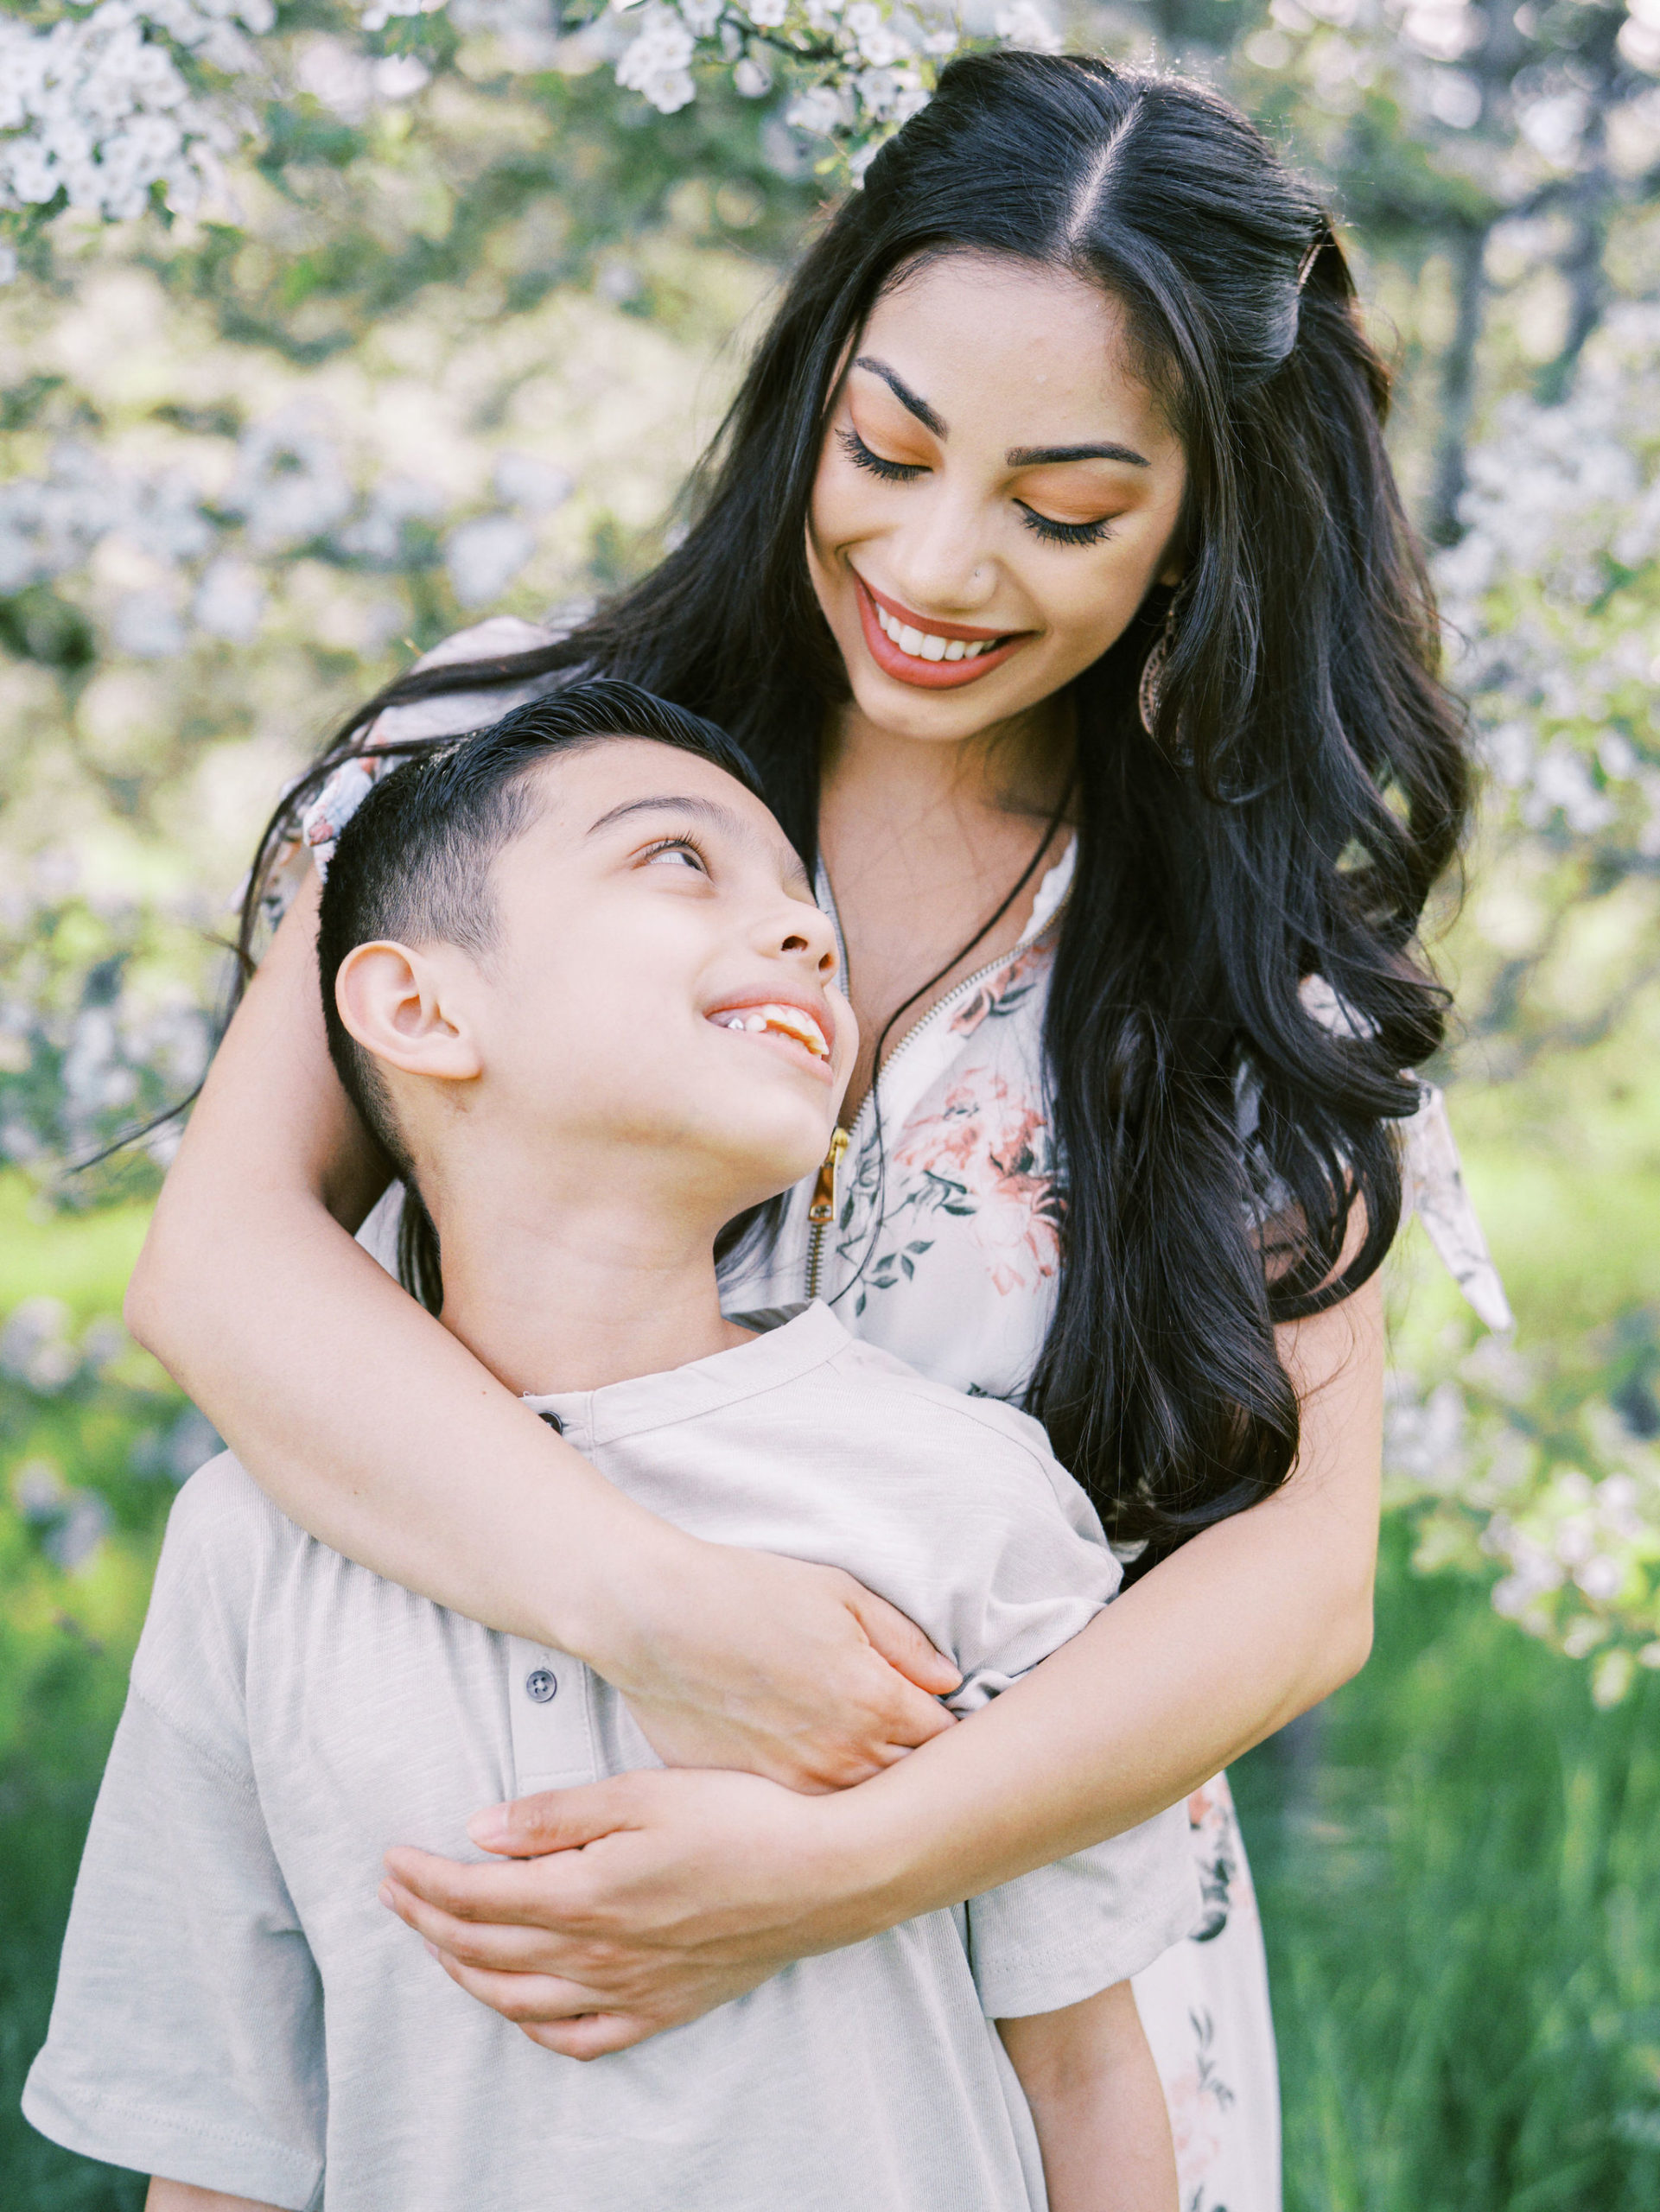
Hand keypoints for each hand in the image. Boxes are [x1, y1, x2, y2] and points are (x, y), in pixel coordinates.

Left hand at [381, 1765, 881, 2058]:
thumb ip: (558, 1815)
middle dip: (427, 1922)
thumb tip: (482, 1831)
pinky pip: (580, 2038)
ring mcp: (630, 1989)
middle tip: (395, 1893)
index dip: (425, 1881)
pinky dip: (535, 2027)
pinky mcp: (665, 2008)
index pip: (476, 1897)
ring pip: (519, 1999)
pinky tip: (523, 2008)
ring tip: (438, 1943)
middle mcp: (597, 1954)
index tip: (392, 1860)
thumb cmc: (742, 1820)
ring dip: (465, 1973)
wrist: (827, 1874)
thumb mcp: (644, 1793)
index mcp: (585, 1894)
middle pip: (484, 1949)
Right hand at [588, 1532, 960, 1790]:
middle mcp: (843, 1757)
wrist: (653, 1618)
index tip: (938, 1713)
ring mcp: (796, 1788)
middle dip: (918, 1763)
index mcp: (874, 1701)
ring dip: (869, 1787)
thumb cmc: (746, 1593)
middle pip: (909, 1782)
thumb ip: (903, 1642)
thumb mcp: (839, 1594)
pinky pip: (806, 1816)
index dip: (947, 1725)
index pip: (944, 1738)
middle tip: (907, 1738)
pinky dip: (818, 1801)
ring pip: (861, 1808)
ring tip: (855, 1752)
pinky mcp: (754, 1800)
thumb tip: (947, 1682)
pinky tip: (809, 1770)